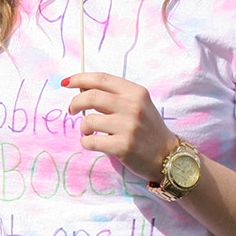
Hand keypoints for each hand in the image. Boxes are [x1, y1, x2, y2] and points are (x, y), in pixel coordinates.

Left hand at [61, 72, 177, 180]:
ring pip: (88, 120)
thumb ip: (114, 95)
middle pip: (90, 96)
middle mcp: (133, 107)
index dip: (79, 78)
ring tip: (87, 131)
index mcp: (136, 92)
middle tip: (72, 110)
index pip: (101, 78)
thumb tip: (81, 87)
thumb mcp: (138, 105)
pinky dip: (86, 142)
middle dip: (75, 103)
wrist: (169, 157)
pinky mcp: (124, 146)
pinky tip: (92, 142)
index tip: (66, 83)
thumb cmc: (147, 128)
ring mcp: (129, 127)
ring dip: (82, 127)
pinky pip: (91, 141)